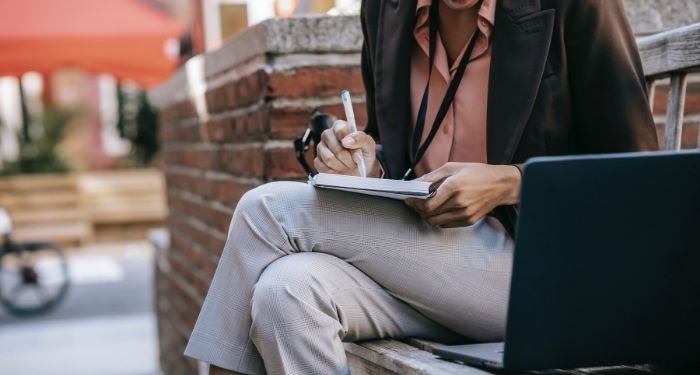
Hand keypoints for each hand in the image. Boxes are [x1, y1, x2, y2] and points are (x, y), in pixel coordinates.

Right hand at [313, 120, 381, 176]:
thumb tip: (346, 141)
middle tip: (355, 162)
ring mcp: (321, 148)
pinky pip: (324, 168)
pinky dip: (335, 173)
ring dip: (343, 167)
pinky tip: (341, 170)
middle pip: (336, 148)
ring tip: (349, 166)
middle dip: (348, 159)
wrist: (361, 169)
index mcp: (339, 126)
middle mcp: (328, 135)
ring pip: (329, 159)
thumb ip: (360, 139)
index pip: (340, 130)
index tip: (358, 151)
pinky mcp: (318, 161)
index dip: (350, 142)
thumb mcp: (368, 144)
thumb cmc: (364, 153)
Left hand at [405, 162, 520, 227]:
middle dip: (418, 208)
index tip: (408, 199)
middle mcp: (459, 202)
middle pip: (429, 214)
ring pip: (435, 221)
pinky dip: (438, 218)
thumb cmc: (477, 173)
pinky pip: (445, 224)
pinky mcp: (469, 221)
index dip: (414, 203)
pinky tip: (440, 209)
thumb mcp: (452, 167)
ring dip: (427, 215)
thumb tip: (414, 184)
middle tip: (415, 202)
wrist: (501, 184)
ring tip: (427, 205)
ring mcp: (465, 214)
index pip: (427, 203)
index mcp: (454, 186)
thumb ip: (431, 177)